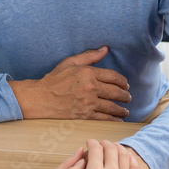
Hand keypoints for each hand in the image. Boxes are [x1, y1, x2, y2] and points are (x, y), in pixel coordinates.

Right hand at [10, 46, 131, 120]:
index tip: (126, 85)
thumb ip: (89, 56)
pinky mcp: (84, 115)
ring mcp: (88, 102)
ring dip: (122, 110)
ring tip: (125, 111)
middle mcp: (90, 87)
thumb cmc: (54, 79)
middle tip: (128, 98)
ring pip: (112, 107)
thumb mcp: (70, 63)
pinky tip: (118, 120)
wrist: (40, 98)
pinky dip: (113, 120)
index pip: (113, 77)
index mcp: (88, 73)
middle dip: (125, 96)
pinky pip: (104, 118)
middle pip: (116, 92)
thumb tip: (105, 49)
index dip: (123, 82)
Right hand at [44, 144, 151, 168]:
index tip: (89, 142)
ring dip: (118, 148)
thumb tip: (80, 160)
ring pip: (125, 155)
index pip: (96, 149)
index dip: (92, 143)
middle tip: (101, 144)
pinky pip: (134, 168)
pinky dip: (130, 159)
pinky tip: (126, 159)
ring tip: (113, 148)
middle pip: (111, 148)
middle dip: (105, 143)